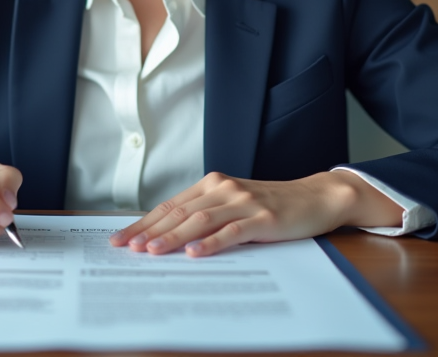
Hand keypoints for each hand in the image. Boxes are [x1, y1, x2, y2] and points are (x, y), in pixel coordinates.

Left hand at [108, 170, 401, 257]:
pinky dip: (211, 243)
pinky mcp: (264, 218)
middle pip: (179, 212)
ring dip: (173, 236)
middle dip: (149, 232)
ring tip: (151, 252)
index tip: (121, 239)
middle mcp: (224, 189)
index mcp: (213, 185)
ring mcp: (244, 202)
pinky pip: (232, 231)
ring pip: (201, 220)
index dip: (144, 223)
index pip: (170, 205)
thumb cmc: (272, 205)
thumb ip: (207, 215)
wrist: (316, 197)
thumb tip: (168, 238)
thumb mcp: (235, 205)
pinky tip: (195, 253)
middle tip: (126, 248)